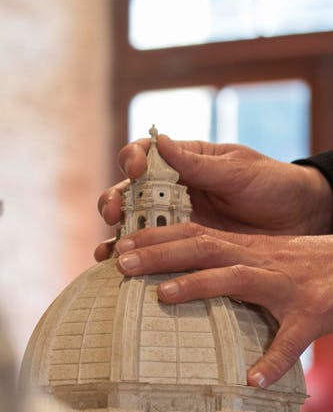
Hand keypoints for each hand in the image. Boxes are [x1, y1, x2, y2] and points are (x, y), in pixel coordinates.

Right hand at [94, 135, 331, 260]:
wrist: (304, 222)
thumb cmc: (274, 185)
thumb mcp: (239, 171)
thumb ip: (199, 164)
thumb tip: (160, 142)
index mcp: (184, 161)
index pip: (145, 154)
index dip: (133, 159)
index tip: (136, 171)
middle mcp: (171, 190)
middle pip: (127, 191)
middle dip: (113, 200)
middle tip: (113, 213)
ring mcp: (175, 220)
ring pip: (132, 224)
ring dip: (115, 235)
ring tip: (107, 251)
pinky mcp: (183, 248)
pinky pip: (152, 253)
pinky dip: (134, 260)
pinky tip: (114, 269)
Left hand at [114, 222, 332, 387]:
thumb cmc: (297, 267)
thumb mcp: (256, 255)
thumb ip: (218, 260)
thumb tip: (164, 274)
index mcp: (242, 248)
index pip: (192, 234)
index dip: (155, 237)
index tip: (117, 246)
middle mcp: (258, 260)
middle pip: (203, 248)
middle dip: (160, 254)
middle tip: (121, 264)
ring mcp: (284, 286)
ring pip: (237, 278)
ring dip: (198, 286)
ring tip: (163, 297)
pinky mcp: (312, 315)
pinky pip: (290, 339)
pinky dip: (273, 359)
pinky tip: (252, 379)